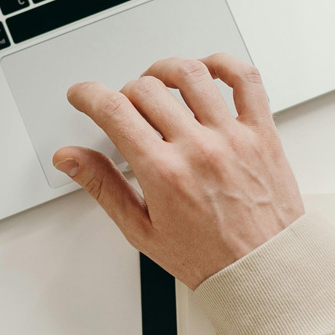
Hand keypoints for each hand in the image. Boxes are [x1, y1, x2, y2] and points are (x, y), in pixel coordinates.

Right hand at [52, 55, 303, 288]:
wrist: (265, 271)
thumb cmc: (208, 257)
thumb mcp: (141, 230)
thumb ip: (102, 187)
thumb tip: (69, 159)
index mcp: (164, 173)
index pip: (114, 112)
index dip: (88, 95)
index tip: (82, 95)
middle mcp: (198, 149)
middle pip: (146, 89)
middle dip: (124, 93)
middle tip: (124, 109)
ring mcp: (232, 137)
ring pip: (191, 74)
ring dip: (165, 70)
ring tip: (158, 83)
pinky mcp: (262, 133)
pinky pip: (246, 80)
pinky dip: (224, 64)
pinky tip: (207, 71)